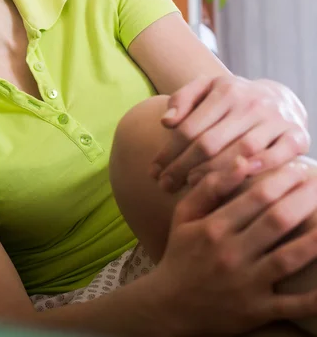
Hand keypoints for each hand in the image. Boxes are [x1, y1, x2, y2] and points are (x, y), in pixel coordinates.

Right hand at [146, 162, 316, 335]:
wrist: (169, 306)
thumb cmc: (180, 254)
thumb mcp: (184, 217)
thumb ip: (210, 188)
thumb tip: (241, 162)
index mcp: (213, 228)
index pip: (255, 197)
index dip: (283, 180)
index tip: (300, 168)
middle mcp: (230, 253)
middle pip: (277, 221)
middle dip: (305, 199)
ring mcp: (246, 283)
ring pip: (290, 258)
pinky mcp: (257, 311)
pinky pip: (294, 305)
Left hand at [150, 75, 309, 192]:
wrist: (278, 97)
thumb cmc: (231, 98)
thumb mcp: (205, 89)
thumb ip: (182, 100)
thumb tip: (166, 122)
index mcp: (226, 90)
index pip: (188, 128)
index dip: (168, 153)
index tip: (154, 171)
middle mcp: (252, 103)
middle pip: (209, 142)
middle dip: (182, 167)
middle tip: (165, 185)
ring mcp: (276, 119)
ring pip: (239, 152)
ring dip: (212, 172)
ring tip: (190, 185)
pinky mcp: (297, 135)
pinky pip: (278, 156)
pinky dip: (257, 169)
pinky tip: (234, 180)